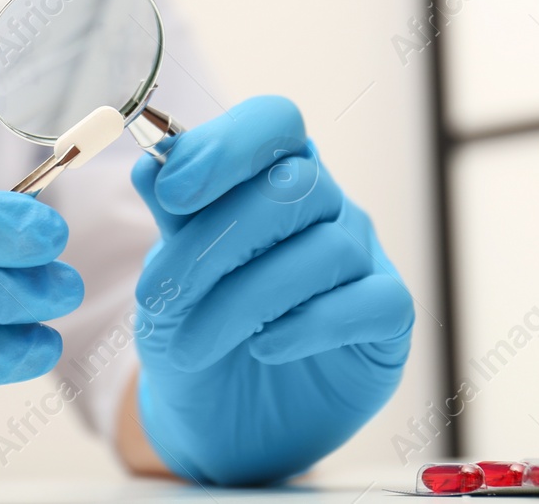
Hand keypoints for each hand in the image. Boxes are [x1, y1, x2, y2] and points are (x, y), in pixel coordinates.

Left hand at [130, 97, 413, 485]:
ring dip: (244, 299)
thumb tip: (149, 163)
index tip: (171, 190)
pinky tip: (265, 346)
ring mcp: (363, 256)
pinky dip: (311, 325)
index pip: (273, 121)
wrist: (216, 416)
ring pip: (326, 249)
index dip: (227, 146)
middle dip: (217, 241)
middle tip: (158, 295)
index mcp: (270, 172)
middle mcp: (325, 204)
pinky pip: (369, 301)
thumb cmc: (193, 326)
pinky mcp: (389, 316)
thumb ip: (168, 219)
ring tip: (192, 343)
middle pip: (297, 184)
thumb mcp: (167, 274)